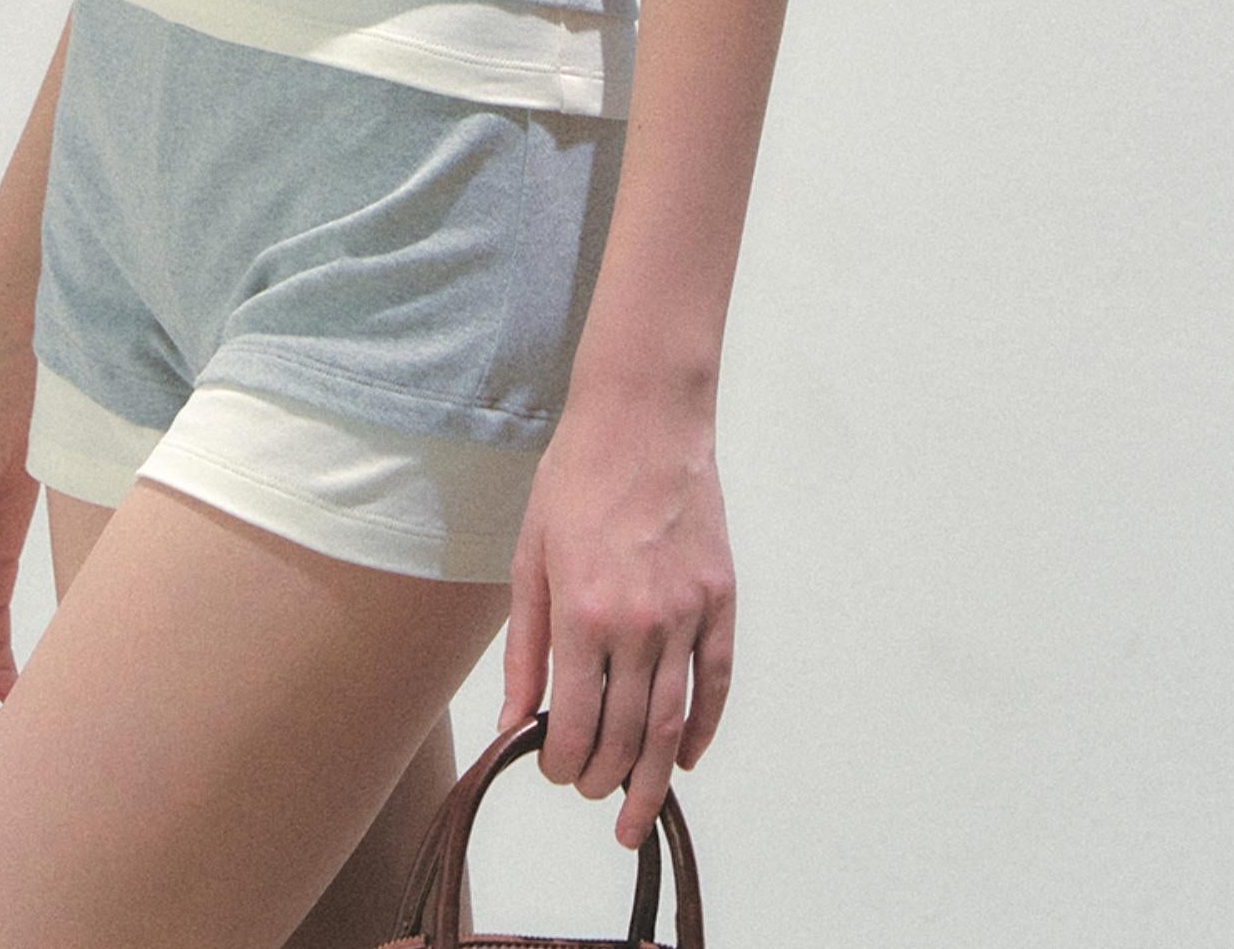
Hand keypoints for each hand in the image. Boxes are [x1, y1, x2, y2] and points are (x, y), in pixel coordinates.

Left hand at [495, 390, 733, 849]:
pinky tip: (689, 757)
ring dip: (654, 779)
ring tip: (638, 814)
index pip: (575, 723)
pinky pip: (717, 682)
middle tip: (589, 792)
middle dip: (603, 779)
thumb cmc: (576, 480)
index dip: (561, 762)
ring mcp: (686, 613)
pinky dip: (704, 728)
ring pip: (673, 723)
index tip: (552, 768)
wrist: (642, 419)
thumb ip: (524, 648)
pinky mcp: (720, 599)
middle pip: (626, 736)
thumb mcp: (530, 558)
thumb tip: (514, 721)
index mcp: (581, 614)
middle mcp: (637, 624)